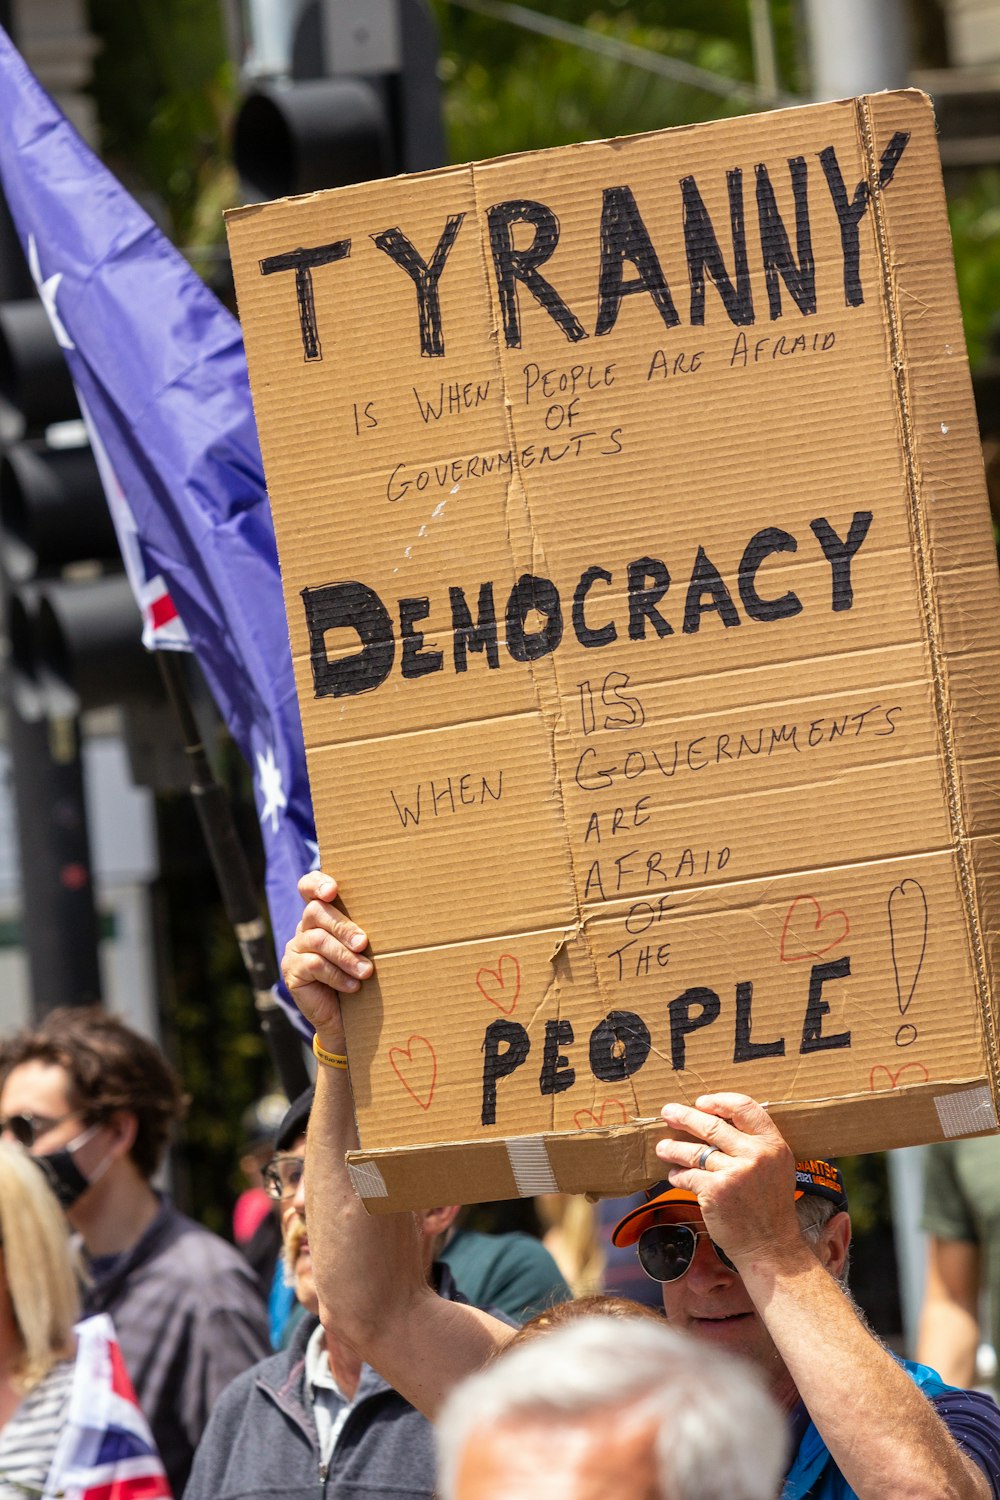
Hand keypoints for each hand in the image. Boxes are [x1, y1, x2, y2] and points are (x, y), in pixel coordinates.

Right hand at [281, 871, 372, 1042]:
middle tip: (364, 943)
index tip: (332, 890)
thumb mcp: (363, 951)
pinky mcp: (292, 971)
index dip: (316, 883)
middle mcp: (305, 928)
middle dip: (343, 927)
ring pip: (318, 940)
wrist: (345, 1019)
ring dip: (345, 956)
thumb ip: (363, 933)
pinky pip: (313, 965)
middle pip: (316, 912)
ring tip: (366, 972)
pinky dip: (337, 975)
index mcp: (322, 915)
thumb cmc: (360, 976)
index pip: (308, 887)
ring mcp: (295, 949)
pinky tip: (353, 986)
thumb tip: (392, 921)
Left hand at [655, 1093, 801, 1266]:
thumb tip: (719, 1120)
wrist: (771, 1246)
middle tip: (668, 1112)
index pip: (744, 1107)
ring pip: (694, 1151)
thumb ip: (756, 1144)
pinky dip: (678, 1175)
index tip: (701, 1103)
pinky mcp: (715, 1191)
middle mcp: (756, 1155)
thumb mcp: (776, 1167)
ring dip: (673, 1148)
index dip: (719, 1101)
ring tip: (663, 1148)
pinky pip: (688, 1176)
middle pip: (712, 1124)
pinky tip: (674, 1176)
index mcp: (773, 1144)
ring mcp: (735, 1172)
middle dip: (685, 1116)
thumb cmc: (770, 1207)